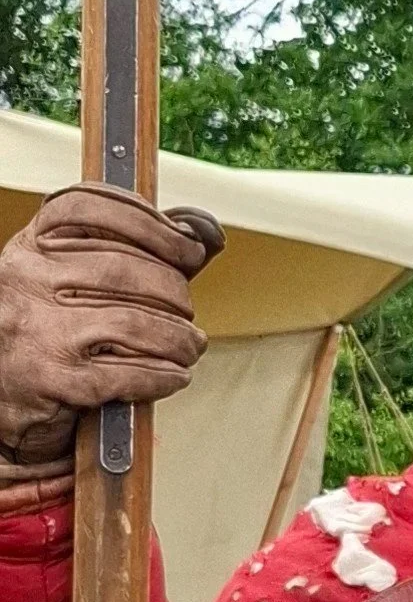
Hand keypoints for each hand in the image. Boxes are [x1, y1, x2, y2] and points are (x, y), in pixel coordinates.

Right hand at [0, 187, 222, 469]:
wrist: (1, 395)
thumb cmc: (48, 332)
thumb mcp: (69, 279)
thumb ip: (133, 251)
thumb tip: (204, 232)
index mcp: (30, 246)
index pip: (88, 207)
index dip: (152, 223)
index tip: (189, 245)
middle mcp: (26, 279)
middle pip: (125, 268)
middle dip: (176, 293)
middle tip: (186, 311)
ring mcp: (37, 329)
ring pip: (135, 321)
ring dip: (179, 338)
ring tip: (189, 346)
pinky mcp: (52, 378)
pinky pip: (129, 373)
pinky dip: (165, 375)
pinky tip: (174, 375)